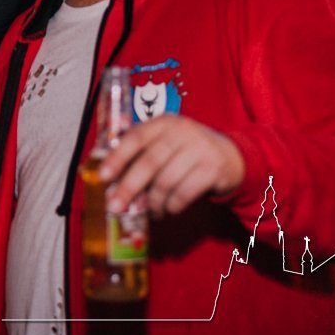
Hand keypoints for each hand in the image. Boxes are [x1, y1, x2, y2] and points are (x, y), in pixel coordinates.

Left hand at [97, 115, 243, 217]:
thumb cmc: (188, 152)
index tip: (103, 176)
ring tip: (150, 212)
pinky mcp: (213, 169)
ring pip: (166, 181)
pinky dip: (172, 206)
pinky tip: (169, 209)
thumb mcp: (166, 141)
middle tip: (115, 206)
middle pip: (150, 162)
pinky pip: (184, 193)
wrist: (232, 157)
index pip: (136, 137)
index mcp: (164, 122)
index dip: (118, 157)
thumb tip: (106, 172)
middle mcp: (182, 131)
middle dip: (129, 187)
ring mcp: (200, 149)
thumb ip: (141, 150)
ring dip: (154, 202)